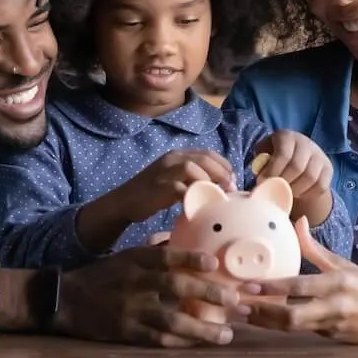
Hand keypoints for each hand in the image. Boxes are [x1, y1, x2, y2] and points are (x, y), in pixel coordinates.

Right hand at [52, 246, 241, 347]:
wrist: (65, 299)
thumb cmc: (103, 276)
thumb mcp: (126, 257)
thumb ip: (155, 254)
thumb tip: (190, 248)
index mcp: (135, 260)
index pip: (165, 255)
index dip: (190, 258)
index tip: (214, 262)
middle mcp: (134, 282)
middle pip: (175, 286)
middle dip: (208, 293)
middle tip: (236, 299)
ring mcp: (130, 309)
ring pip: (171, 319)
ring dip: (202, 327)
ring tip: (226, 334)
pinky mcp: (125, 332)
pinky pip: (157, 339)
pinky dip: (180, 342)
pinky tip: (199, 344)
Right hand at [118, 148, 237, 222]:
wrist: (123, 202)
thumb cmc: (151, 193)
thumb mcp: (173, 179)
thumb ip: (192, 178)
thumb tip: (218, 186)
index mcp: (177, 155)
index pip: (207, 153)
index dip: (224, 165)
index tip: (233, 180)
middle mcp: (171, 159)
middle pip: (204, 159)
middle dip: (221, 173)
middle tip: (231, 188)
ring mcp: (164, 172)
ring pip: (192, 168)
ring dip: (209, 181)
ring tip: (219, 195)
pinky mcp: (159, 187)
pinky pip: (180, 188)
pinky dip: (193, 195)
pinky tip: (201, 204)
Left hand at [243, 220, 357, 344]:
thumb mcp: (343, 264)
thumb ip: (315, 249)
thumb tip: (298, 222)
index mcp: (337, 283)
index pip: (299, 286)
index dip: (272, 288)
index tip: (248, 284)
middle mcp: (334, 306)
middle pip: (292, 316)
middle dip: (263, 313)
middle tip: (238, 306)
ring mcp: (333, 326)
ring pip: (293, 328)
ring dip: (266, 323)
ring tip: (242, 316)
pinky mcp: (332, 339)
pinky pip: (302, 334)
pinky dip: (281, 328)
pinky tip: (262, 323)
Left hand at [253, 130, 333, 226]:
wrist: (296, 158)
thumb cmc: (274, 157)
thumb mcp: (264, 155)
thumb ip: (260, 164)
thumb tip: (261, 180)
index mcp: (287, 137)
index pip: (283, 154)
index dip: (272, 171)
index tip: (263, 182)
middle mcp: (306, 143)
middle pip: (297, 167)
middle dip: (283, 182)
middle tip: (275, 189)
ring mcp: (319, 155)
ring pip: (311, 178)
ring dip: (295, 189)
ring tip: (285, 192)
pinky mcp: (328, 168)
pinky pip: (321, 186)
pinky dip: (308, 194)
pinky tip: (298, 193)